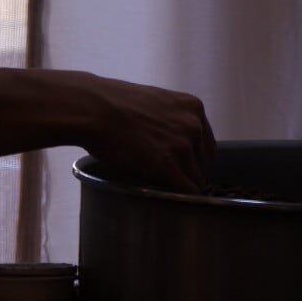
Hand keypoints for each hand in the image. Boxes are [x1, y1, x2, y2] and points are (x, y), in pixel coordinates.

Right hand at [77, 73, 216, 194]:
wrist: (94, 109)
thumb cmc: (114, 104)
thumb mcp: (155, 102)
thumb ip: (172, 119)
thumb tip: (173, 140)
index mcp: (193, 107)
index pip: (207, 144)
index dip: (196, 159)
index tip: (184, 168)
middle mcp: (194, 125)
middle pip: (205, 164)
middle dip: (190, 173)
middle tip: (170, 180)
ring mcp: (183, 146)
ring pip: (197, 180)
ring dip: (182, 187)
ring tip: (163, 188)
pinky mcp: (169, 167)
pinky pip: (187, 192)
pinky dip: (179, 198)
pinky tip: (167, 198)